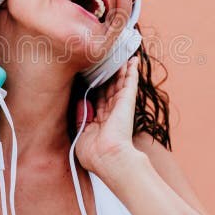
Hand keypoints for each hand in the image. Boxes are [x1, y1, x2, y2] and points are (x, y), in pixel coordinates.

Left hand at [75, 56, 139, 175]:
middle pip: (109, 88)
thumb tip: (80, 102)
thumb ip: (80, 118)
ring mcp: (120, 106)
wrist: (108, 158)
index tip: (93, 77)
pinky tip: (133, 61)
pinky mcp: (127, 101)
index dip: (96, 88)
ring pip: (120, 83)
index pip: (98, 100)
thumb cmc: (94, 154)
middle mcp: (111, 113)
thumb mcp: (81, 136)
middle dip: (110, 76)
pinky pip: (130, 82)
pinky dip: (132, 71)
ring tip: (122, 56)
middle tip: (108, 61)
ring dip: (122, 70)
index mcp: (100, 122)